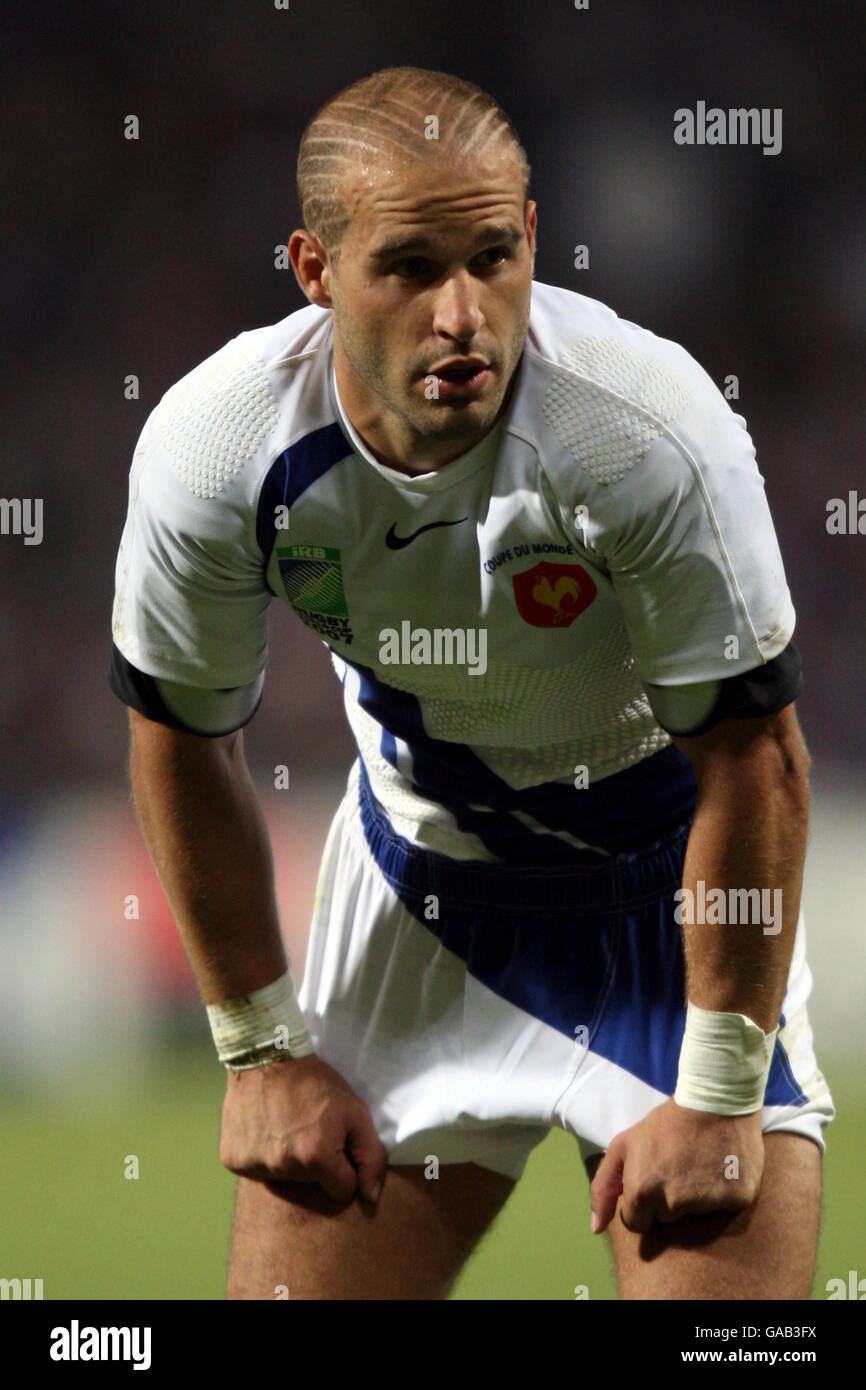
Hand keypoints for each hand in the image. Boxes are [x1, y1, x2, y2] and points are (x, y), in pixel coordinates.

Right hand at [219, 1054, 388, 1203]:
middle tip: (309, 1128)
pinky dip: (264, 1156)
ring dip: (289, 1160)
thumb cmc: (314, 1082)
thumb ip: (371, 1155)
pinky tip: (266, 1129)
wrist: (265, 1057)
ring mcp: (255, 1166)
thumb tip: (371, 1196)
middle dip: (316, 1163)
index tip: (335, 1143)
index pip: (341, 1190)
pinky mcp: (233, 1161)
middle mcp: (283, 1167)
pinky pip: (258, 1171)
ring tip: (286, 1126)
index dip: (344, 1167)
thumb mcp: (355, 1111)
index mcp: (316, 1157)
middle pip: (311, 1185)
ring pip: (284, 1180)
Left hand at [589, 1097, 764, 1234]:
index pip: (637, 1223)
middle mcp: (674, 1202)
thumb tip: (596, 1229)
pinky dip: (723, 1194)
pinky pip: (724, 1209)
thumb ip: (604, 1187)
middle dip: (668, 1200)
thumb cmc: (665, 1123)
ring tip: (700, 1164)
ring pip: (694, 1216)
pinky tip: (721, 1168)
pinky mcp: (737, 1200)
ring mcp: (707, 1203)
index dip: (643, 1202)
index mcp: (643, 1190)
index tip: (654, 1180)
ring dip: (695, 1197)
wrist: (715, 1099)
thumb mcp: (623, 1146)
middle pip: (666, 1219)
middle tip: (679, 1166)